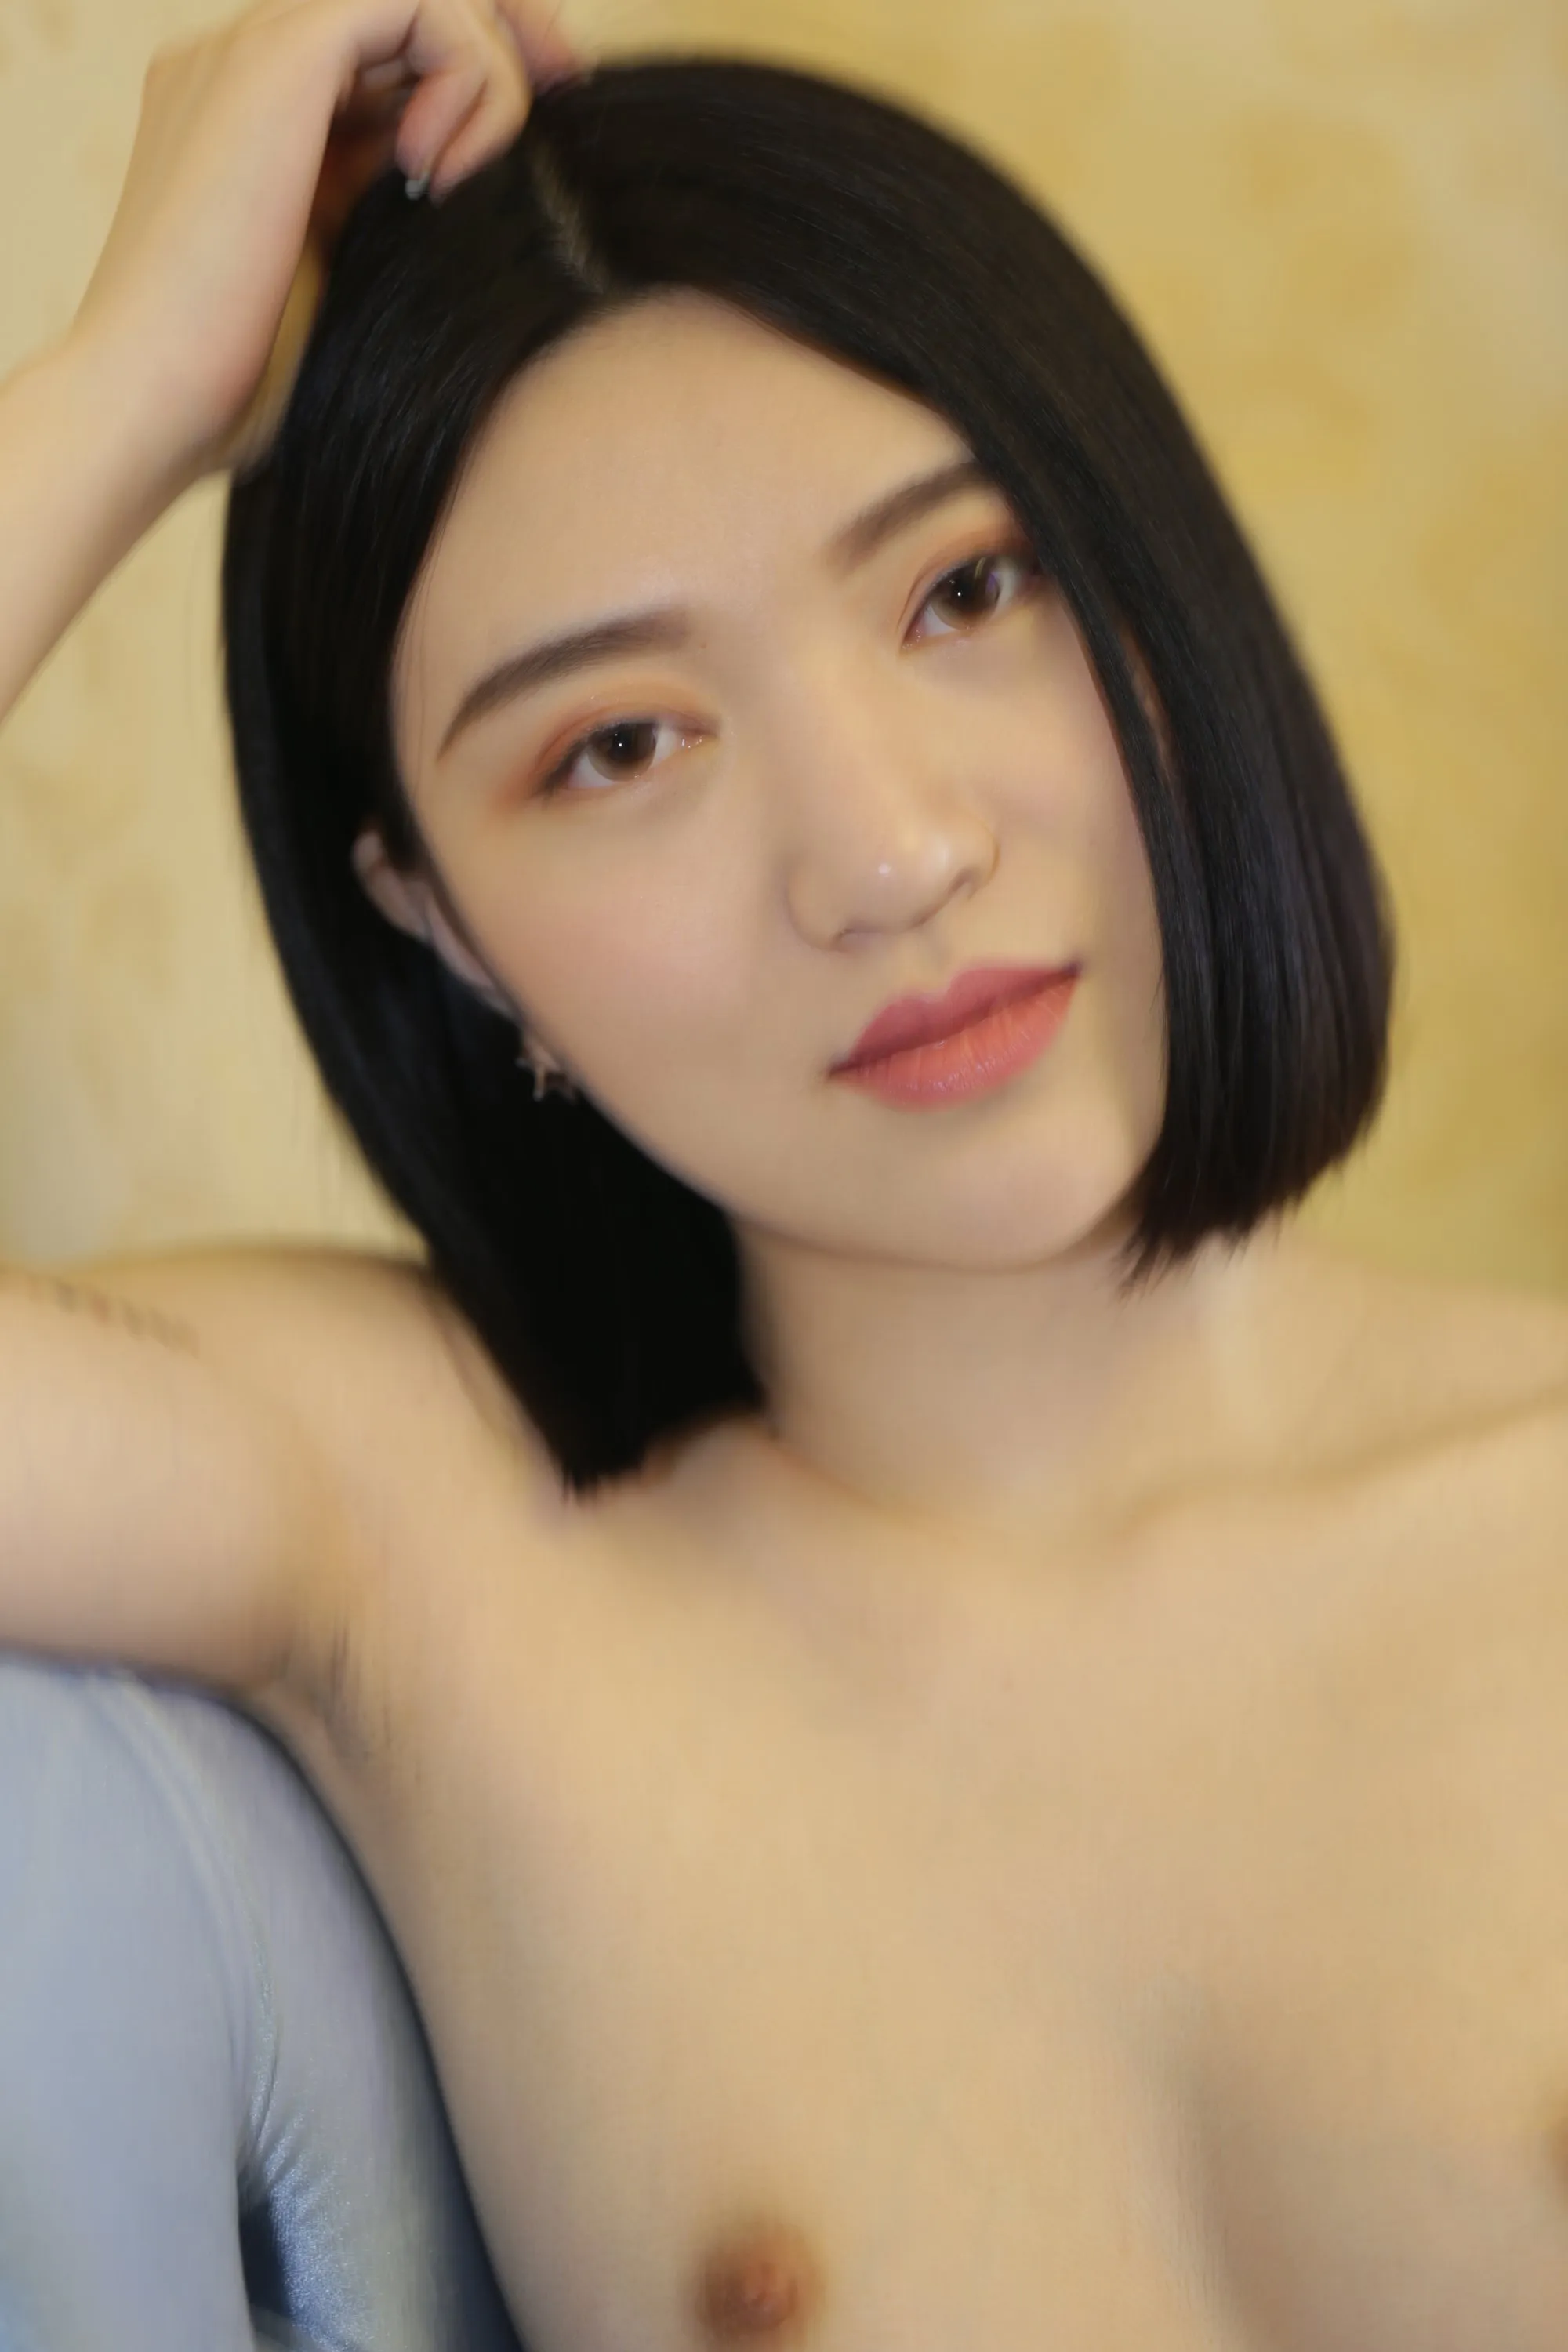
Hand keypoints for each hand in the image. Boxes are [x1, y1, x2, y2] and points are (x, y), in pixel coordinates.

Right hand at [66, 0, 579, 485]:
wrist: (156, 400)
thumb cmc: (248, 386)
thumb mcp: (354, 282)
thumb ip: (403, 213)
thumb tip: (501, 195)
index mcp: (257, 117)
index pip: (388, 46)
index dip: (481, 65)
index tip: (553, 112)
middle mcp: (244, 63)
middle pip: (408, 0)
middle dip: (507, 35)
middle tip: (566, 92)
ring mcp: (251, 49)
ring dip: (487, 75)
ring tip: (461, 183)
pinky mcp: (279, 56)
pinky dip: (465, 74)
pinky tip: (434, 173)